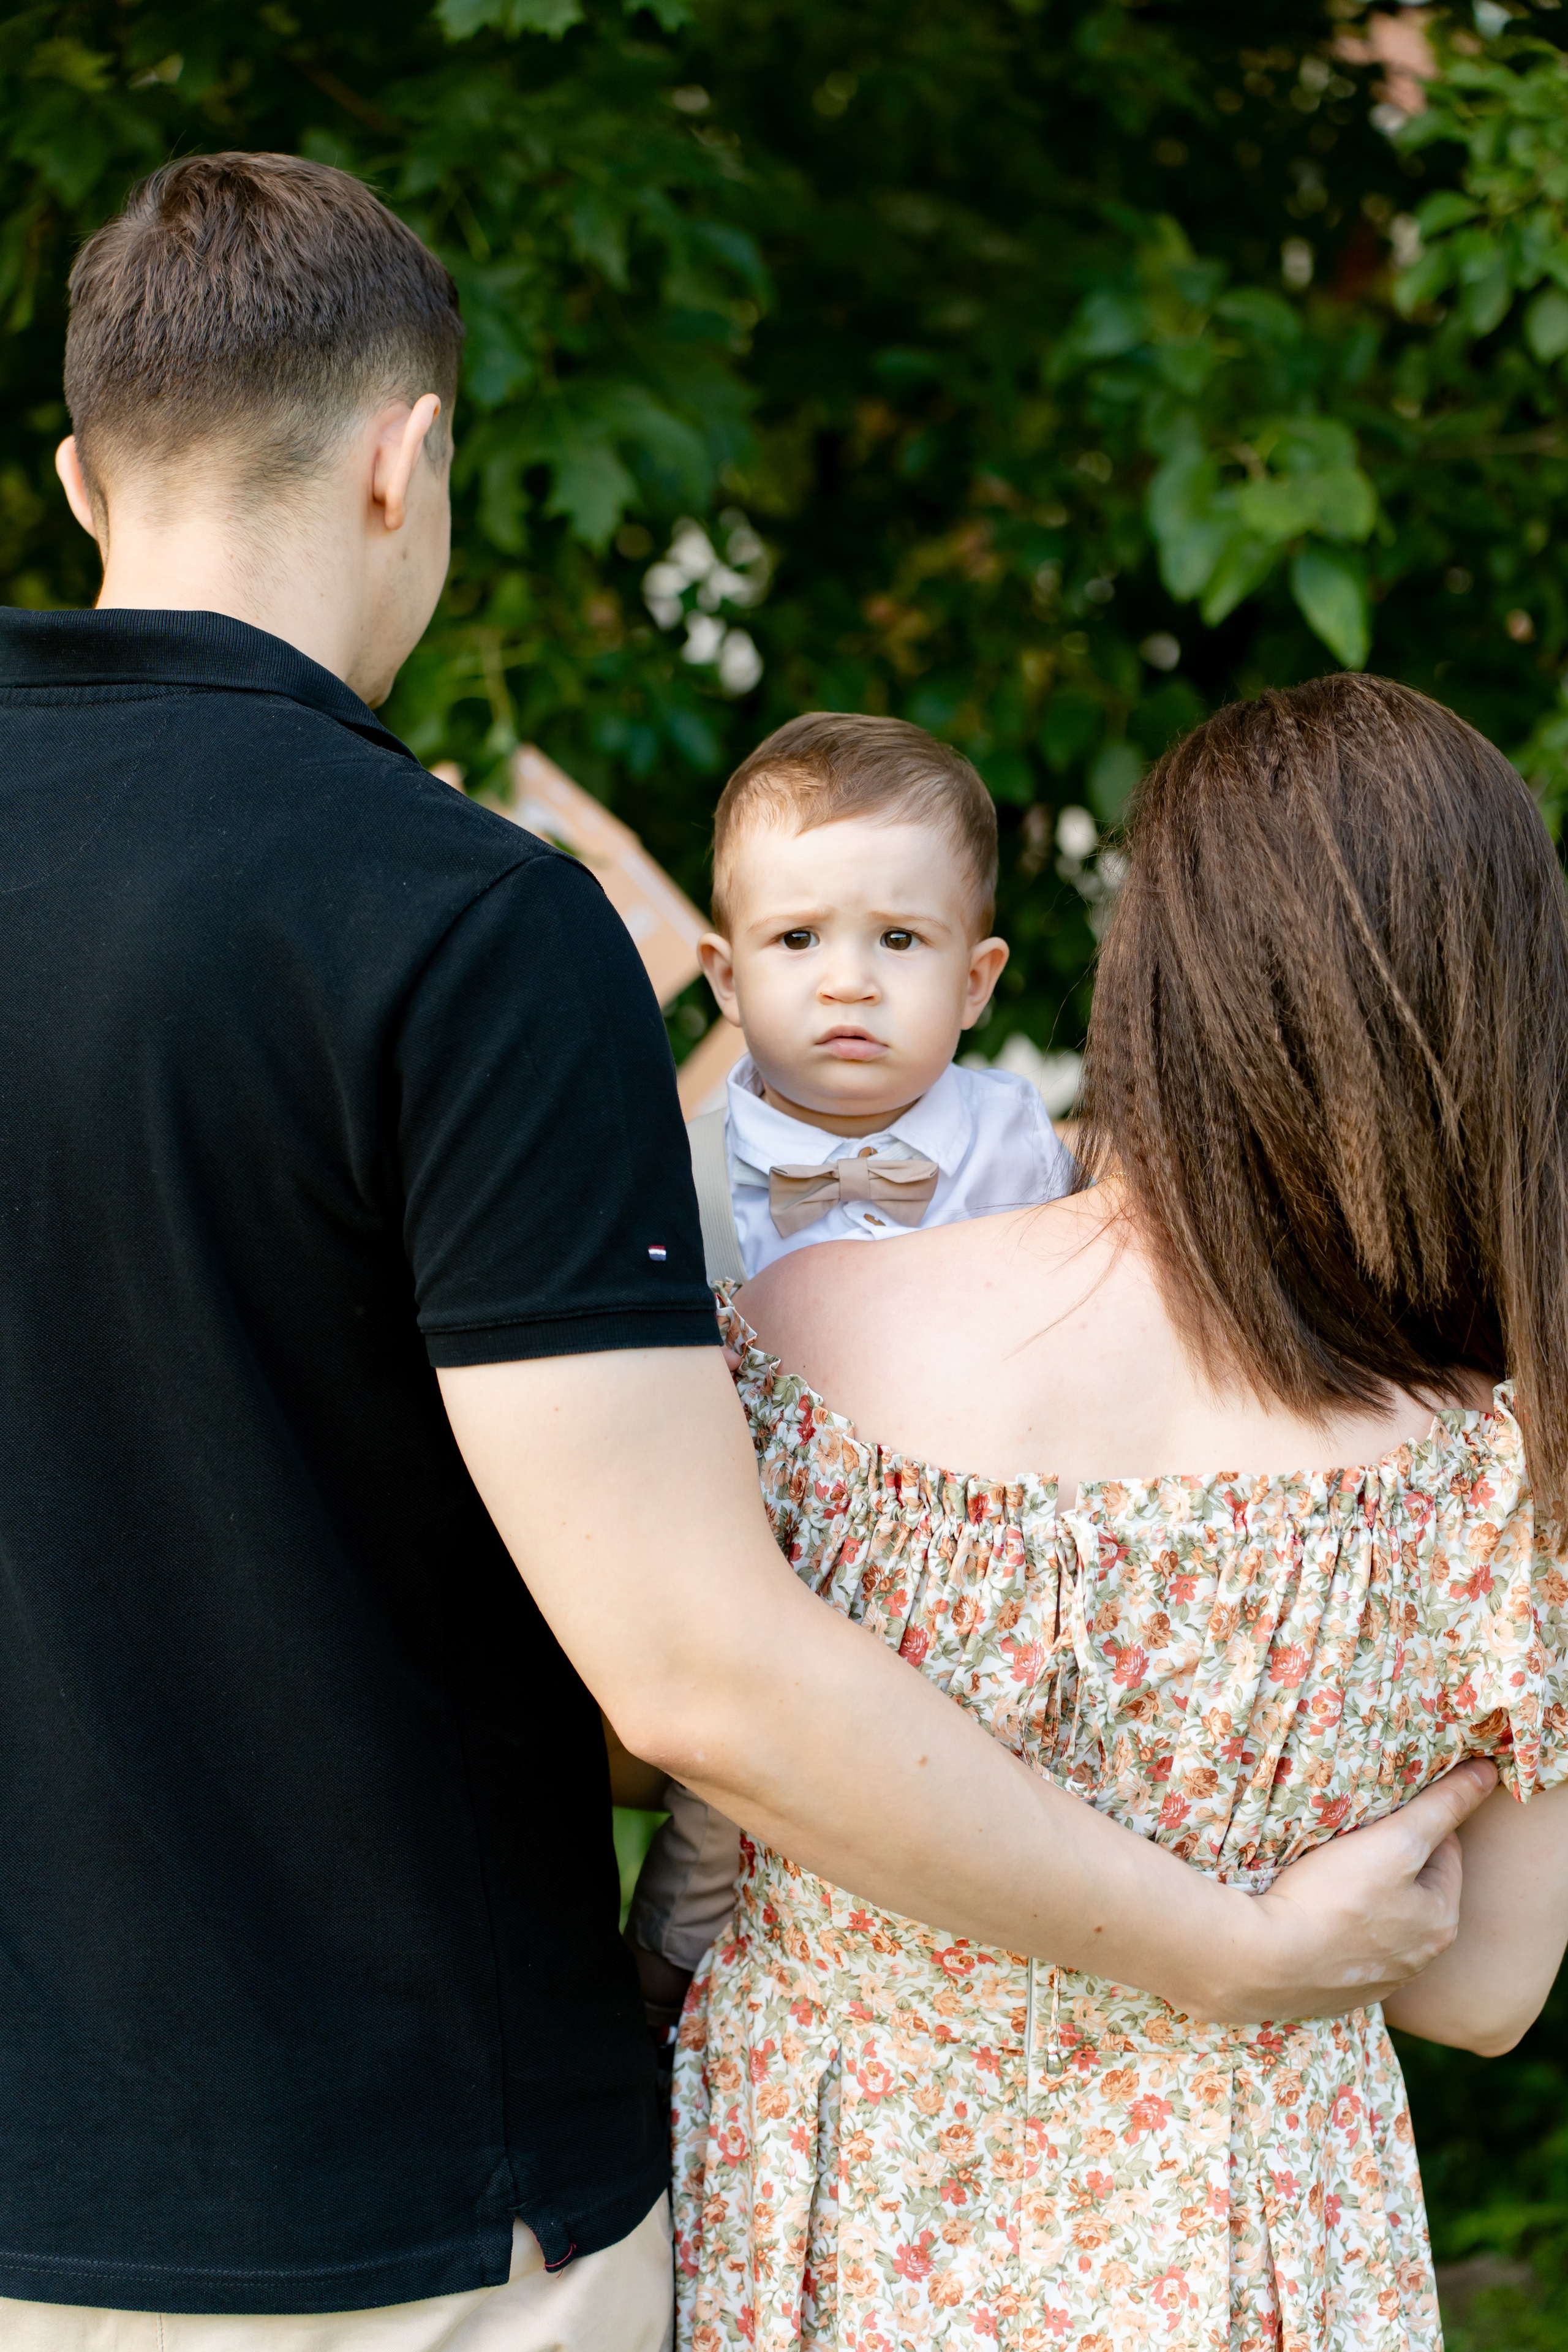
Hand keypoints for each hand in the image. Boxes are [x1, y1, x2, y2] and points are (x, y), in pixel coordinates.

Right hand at [1189, 1760, 1497, 2022]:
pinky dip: (1338, 1928)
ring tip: (1329, 1872)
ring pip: (1383, 1920)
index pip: (1445, 1853)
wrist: (1263, 1961)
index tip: (1382, 1812)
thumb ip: (1443, 1806)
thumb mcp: (1396, 1841)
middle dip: (1392, 1862)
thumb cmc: (1333, 1897)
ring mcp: (1377, 1981)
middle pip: (1414, 1889)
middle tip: (1354, 1838)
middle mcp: (1419, 1960)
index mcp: (1442, 1923)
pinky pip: (1349, 1947)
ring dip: (1366, 1897)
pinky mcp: (1338, 1993)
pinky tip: (1312, 1911)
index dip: (1416, 1823)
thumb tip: (1490, 1774)